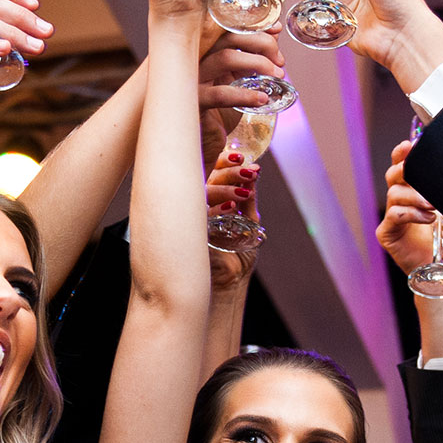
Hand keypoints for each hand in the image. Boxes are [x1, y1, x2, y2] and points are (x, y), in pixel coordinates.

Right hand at [197, 31, 282, 160]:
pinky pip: (220, 94)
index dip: (254, 23)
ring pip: (226, 58)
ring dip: (258, 63)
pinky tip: (263, 99)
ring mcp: (193, 79)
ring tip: (277, 75)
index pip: (228, 25)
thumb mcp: (240, 76)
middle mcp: (197, 59)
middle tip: (279, 59)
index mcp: (206, 49)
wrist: (204, 140)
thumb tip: (275, 32)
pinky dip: (245, 94)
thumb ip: (253, 54)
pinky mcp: (195, 103)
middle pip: (228, 36)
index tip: (276, 30)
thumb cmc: (222, 107)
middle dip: (260, 42)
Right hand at [205, 150, 259, 289]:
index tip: (244, 159)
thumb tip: (253, 176)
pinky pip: (200, 215)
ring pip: (204, 191)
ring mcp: (192, 218)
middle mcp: (197, 205)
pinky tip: (232, 207)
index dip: (227, 163)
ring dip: (227, 187)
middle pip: (209, 178)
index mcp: (209, 199)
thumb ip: (249, 202)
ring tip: (246, 190)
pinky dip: (217, 209)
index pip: (214, 173)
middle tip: (250, 171)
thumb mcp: (249, 224)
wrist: (229, 283)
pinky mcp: (189, 232)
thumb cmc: (237, 255)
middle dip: (230, 172)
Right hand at [376, 141, 442, 277]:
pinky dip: (411, 213)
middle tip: (420, 171)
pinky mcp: (387, 234)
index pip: (404, 165)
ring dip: (415, 196)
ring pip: (394, 193)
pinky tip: (428, 219)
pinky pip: (393, 215)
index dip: (403, 152)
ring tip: (433, 206)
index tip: (410, 144)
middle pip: (393, 173)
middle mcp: (402, 201)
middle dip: (405, 168)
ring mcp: (393, 218)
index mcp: (416, 190)